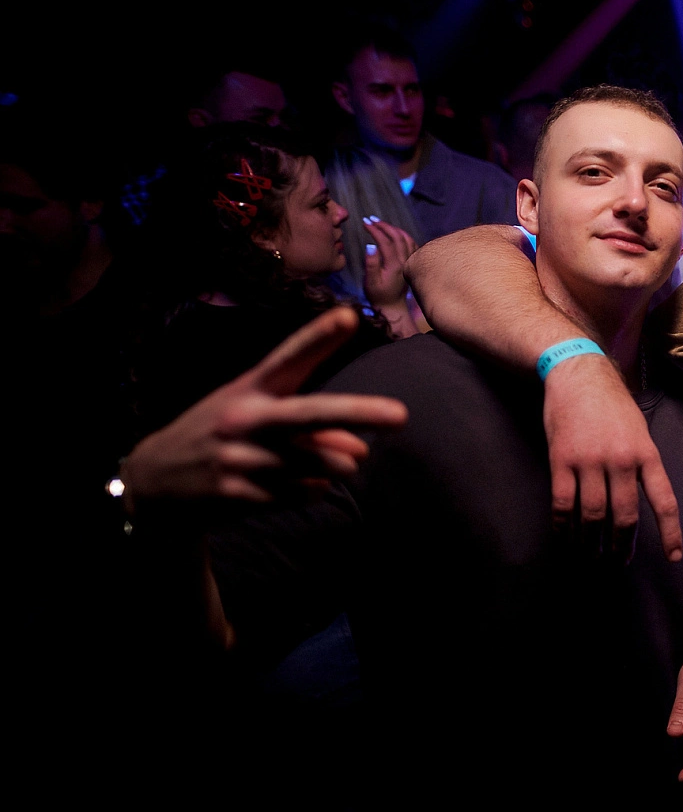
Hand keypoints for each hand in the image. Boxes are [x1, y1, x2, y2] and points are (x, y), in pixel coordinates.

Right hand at [120, 307, 407, 509]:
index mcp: (249, 389)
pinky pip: (300, 493)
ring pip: (314, 463)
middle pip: (309, 414)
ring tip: (342, 462)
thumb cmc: (222, 438)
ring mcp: (238, 457)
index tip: (349, 317)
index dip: (318, 337)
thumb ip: (311, 426)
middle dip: (357, 413)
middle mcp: (243, 419)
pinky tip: (303, 485)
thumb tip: (360, 451)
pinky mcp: (236, 494)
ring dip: (337, 464)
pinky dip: (312, 490)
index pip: (288, 357)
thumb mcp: (254, 417)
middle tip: (400, 415)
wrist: (154, 483)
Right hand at [361, 216, 417, 309]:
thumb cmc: (378, 295)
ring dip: (394, 228)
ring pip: (407, 238)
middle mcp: (405, 261)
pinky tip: (394, 232)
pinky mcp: (412, 262)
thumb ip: (371, 264)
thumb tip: (370, 246)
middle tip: (371, 219)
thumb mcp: (370, 281)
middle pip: (397, 237)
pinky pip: (411, 243)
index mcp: (394, 265)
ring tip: (380, 223)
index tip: (365, 223)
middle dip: (384, 225)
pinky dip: (403, 234)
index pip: (385, 241)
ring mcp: (411, 261)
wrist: (392, 306)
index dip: (375, 230)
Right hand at [542, 351, 682, 560]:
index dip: (670, 533)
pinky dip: (563, 525)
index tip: (673, 558)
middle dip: (622, 545)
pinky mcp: (562, 460)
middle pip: (625, 516)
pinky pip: (563, 503)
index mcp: (646, 453)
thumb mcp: (639, 430)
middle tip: (618, 561)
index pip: (664, 501)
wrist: (578, 374)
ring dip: (591, 541)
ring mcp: (590, 461)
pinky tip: (565, 536)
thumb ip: (642, 463)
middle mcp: (621, 461)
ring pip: (593, 516)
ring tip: (591, 555)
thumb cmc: (612, 404)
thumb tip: (641, 501)